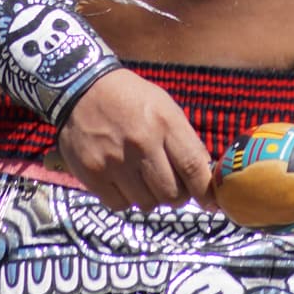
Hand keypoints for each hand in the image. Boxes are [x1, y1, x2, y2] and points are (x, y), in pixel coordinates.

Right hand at [57, 69, 214, 212]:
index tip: (211, 203)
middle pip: (171, 194)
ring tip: (142, 177)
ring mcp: (114, 161)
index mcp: (163, 123)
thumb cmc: (131, 98)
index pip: (192, 167)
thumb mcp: (165, 108)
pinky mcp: (92, 174)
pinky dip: (126, 198)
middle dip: (177, 195)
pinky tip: (122, 179)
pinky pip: (121, 205)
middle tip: (170, 184)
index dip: (205, 191)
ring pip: (147, 203)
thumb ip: (185, 141)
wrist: (81, 88)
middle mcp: (141, 143)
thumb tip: (204, 177)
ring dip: (150, 196)